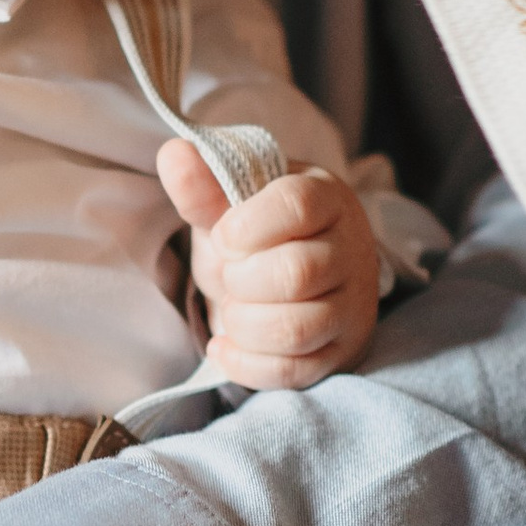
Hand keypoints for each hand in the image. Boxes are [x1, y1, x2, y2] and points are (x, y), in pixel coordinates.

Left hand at [158, 146, 379, 387]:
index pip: (296, 205)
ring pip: (295, 328)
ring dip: (243, 324)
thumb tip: (174, 155)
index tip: (224, 236)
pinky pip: (294, 371)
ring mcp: (352, 306)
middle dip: (240, 281)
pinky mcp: (341, 352)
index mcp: (327, 198)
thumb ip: (203, 186)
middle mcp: (351, 250)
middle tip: (231, 275)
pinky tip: (225, 345)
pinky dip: (246, 363)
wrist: (286, 281)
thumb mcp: (230, 207)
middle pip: (295, 273)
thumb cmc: (258, 237)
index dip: (245, 227)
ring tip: (234, 309)